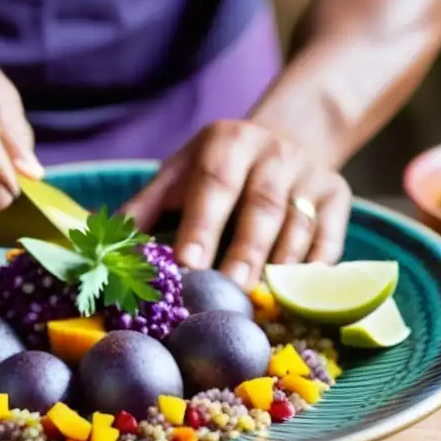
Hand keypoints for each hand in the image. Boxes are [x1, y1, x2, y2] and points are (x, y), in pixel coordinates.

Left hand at [123, 120, 350, 287]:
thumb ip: (144, 208)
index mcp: (227, 143)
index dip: (202, 224)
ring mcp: (310, 175)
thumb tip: (102, 249)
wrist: (287, 137)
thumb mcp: (178, 174)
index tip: (187, 264)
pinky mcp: (338, 196)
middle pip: (262, 207)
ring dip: (280, 268)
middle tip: (229, 293)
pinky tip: (298, 298)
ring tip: (261, 303)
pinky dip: (315, 270)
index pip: (214, 183)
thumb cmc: (217, 169)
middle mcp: (273, 153)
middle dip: (245, 252)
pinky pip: (330, 239)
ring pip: (299, 226)